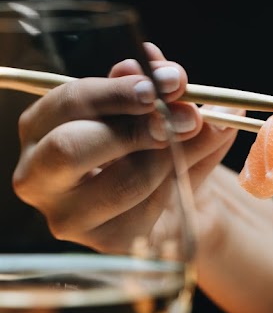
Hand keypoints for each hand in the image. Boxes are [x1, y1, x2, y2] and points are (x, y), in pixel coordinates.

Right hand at [12, 43, 235, 254]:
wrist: (174, 207)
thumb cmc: (153, 151)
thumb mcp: (159, 115)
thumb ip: (162, 93)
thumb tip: (169, 69)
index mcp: (40, 129)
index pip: (69, 102)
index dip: (118, 90)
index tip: (164, 82)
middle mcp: (38, 175)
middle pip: (71, 147)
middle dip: (135, 128)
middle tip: (187, 115)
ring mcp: (66, 216)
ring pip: (120, 182)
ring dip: (168, 156)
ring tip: (194, 139)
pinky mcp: (103, 242)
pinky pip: (147, 210)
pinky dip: (175, 186)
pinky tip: (182, 176)